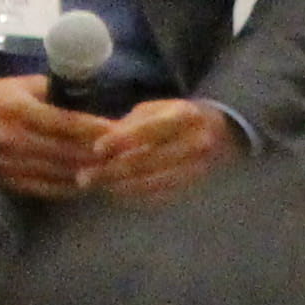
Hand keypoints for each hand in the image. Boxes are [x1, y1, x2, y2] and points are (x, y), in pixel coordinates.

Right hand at [0, 72, 110, 201]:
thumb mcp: (18, 84)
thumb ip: (51, 90)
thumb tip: (88, 92)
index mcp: (18, 109)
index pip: (64, 122)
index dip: (93, 129)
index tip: (118, 131)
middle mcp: (14, 138)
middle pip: (65, 151)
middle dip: (97, 155)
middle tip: (124, 155)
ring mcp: (9, 163)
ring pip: (57, 173)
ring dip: (87, 175)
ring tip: (112, 172)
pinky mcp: (6, 180)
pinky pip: (43, 188)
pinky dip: (67, 189)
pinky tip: (86, 186)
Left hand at [84, 99, 244, 204]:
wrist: (220, 133)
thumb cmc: (178, 117)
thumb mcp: (157, 110)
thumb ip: (132, 125)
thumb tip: (102, 143)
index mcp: (185, 115)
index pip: (149, 130)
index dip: (121, 140)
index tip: (96, 149)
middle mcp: (195, 142)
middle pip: (147, 160)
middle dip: (112, 170)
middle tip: (84, 177)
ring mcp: (196, 167)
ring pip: (151, 181)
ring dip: (119, 186)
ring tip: (95, 185)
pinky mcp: (193, 185)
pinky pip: (159, 195)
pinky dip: (134, 195)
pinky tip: (114, 192)